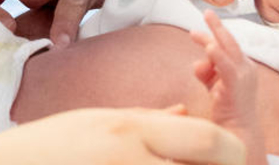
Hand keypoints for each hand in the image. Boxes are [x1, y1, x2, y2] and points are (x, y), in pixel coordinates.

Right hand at [0, 106, 246, 164]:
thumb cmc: (48, 148)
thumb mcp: (100, 121)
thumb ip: (151, 122)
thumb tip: (189, 117)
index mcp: (132, 132)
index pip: (211, 142)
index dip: (230, 151)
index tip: (230, 152)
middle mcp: (134, 163)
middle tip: (207, 159)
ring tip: (173, 161)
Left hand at [191, 11, 265, 164]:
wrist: (239, 134)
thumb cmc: (228, 110)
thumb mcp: (215, 86)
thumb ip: (206, 72)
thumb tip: (197, 63)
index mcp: (244, 67)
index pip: (227, 47)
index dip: (212, 39)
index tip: (196, 32)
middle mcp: (247, 68)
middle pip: (230, 42)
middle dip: (217, 26)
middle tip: (206, 12)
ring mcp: (244, 75)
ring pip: (228, 50)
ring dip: (211, 39)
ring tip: (195, 34)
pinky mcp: (237, 84)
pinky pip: (227, 66)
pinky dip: (218, 56)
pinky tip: (209, 48)